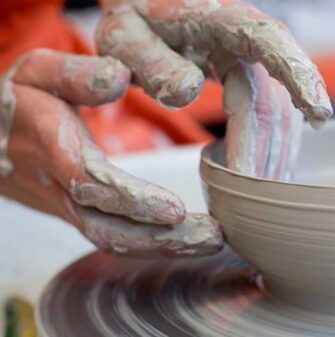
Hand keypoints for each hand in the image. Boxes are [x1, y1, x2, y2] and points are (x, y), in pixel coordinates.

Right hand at [0, 49, 221, 257]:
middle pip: (106, 227)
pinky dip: (151, 243)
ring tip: (209, 241)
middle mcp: (59, 188)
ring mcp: (67, 207)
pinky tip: (186, 240)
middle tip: (212, 236)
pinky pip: (113, 237)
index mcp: (53, 148)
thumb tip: (118, 77)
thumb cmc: (19, 100)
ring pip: (112, 239)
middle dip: (160, 239)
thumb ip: (76, 74)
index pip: (92, 183)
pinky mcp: (77, 214)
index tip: (175, 210)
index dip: (132, 200)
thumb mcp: (40, 72)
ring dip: (163, 246)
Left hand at [96, 0, 333, 178]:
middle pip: (271, 100)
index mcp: (221, 19)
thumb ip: (151, 62)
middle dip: (262, 152)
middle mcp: (252, 39)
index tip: (320, 113)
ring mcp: (260, 63)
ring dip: (273, 157)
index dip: (300, 76)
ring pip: (281, 116)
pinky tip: (265, 175)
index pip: (271, 41)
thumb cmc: (137, 21)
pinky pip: (278, 119)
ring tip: (258, 197)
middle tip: (244, 197)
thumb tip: (189, 91)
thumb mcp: (125, 34)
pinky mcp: (261, 81)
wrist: (151, 12)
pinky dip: (273, 150)